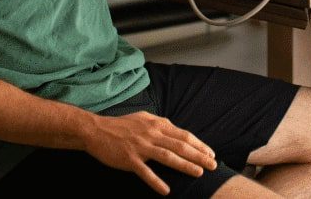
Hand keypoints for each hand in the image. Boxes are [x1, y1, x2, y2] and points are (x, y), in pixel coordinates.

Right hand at [83, 111, 216, 194]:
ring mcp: (141, 146)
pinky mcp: (129, 158)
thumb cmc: (122, 125)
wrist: (97, 130)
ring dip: (185, 165)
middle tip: (213, 165)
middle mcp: (152, 134)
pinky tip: (166, 190)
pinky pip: (145, 172)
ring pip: (167, 157)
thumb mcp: (144, 119)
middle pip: (180, 145)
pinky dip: (156, 181)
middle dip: (199, 155)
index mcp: (157, 124)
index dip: (199, 144)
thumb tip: (175, 131)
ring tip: (199, 173)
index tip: (211, 153)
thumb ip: (160, 125)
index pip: (183, 135)